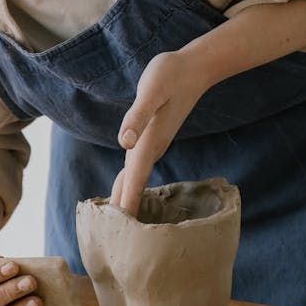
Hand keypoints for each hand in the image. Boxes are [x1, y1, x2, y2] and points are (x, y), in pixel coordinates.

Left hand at [110, 50, 210, 215]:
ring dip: (125, 197)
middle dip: (123, 208)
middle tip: (110, 237)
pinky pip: (137, 167)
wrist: (195, 67)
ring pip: (134, 176)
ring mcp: (153, 144)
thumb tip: (124, 142)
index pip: (133, 178)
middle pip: (132, 183)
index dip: (125, 202)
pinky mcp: (153, 138)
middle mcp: (151, 147)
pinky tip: (125, 189)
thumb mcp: (152, 90)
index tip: (120, 230)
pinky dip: (129, 182)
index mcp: (148, 140)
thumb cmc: (171, 74)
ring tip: (114, 222)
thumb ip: (137, 116)